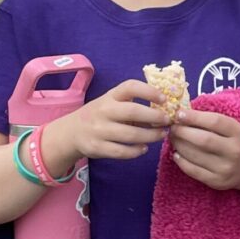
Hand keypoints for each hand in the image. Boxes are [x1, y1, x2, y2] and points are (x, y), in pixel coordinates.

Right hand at [46, 81, 168, 171]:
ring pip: (130, 134)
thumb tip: (165, 110)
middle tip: (167, 121)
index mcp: (110, 96)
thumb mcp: (112, 103)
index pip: (130, 87)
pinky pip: (121, 151)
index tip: (164, 98)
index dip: (149, 91)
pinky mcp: (96, 147)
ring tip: (161, 135)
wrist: (71, 132)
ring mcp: (99, 129)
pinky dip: (136, 151)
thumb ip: (132, 104)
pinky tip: (144, 148)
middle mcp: (103, 110)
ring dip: (150, 136)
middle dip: (155, 117)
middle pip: (133, 112)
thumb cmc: (101, 115)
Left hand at [167, 106, 239, 192]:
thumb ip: (206, 119)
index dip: (194, 117)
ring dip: (179, 145)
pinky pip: (193, 170)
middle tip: (172, 128)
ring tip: (173, 139)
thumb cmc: (226, 142)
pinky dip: (181, 161)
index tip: (178, 114)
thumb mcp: (225, 128)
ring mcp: (226, 167)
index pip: (215, 121)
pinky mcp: (216, 181)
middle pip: (204, 139)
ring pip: (196, 155)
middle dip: (183, 132)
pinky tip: (176, 154)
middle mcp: (234, 150)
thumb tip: (179, 112)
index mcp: (237, 132)